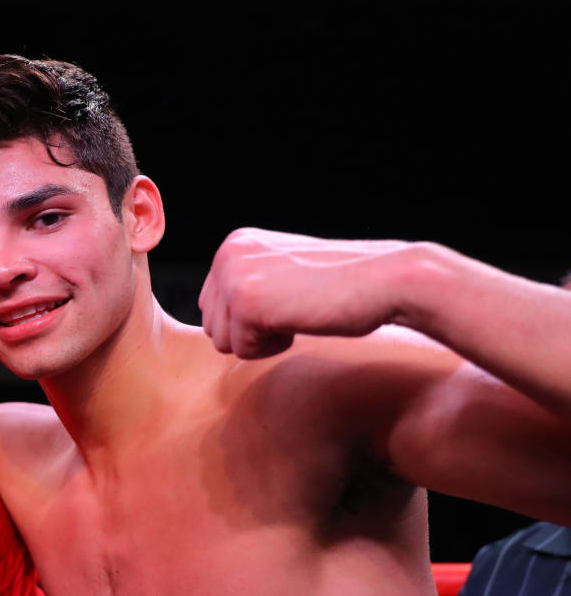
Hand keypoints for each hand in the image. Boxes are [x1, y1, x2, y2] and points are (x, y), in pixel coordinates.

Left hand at [198, 227, 424, 358]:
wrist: (384, 281)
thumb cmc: (341, 284)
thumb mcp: (281, 271)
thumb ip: (247, 283)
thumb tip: (212, 319)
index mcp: (235, 244)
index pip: (211, 306)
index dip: (249, 319)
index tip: (287, 300)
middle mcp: (227, 253)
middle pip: (212, 326)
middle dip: (250, 332)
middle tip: (293, 310)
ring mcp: (233, 276)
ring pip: (222, 341)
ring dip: (261, 341)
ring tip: (296, 314)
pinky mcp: (245, 302)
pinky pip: (241, 351)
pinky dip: (272, 348)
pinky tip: (300, 321)